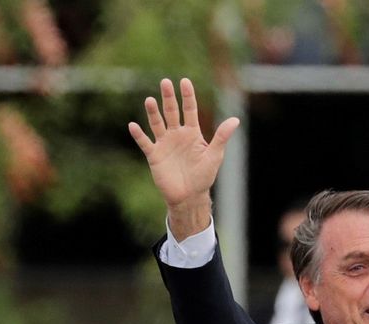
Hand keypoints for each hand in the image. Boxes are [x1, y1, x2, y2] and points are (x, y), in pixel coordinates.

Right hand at [127, 78, 240, 217]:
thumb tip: (235, 119)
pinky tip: (133, 125)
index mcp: (192, 133)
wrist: (190, 196)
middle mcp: (177, 134)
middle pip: (171, 112)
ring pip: (157, 124)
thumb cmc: (204, 176)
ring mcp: (164, 143)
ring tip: (149, 100)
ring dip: (153, 112)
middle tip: (165, 82)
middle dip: (169, 98)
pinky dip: (139, 135)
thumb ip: (222, 137)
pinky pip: (145, 143)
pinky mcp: (154, 155)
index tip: (185, 81)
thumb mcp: (214, 155)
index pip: (189, 110)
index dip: (187, 96)